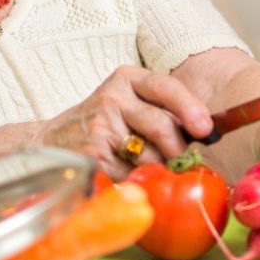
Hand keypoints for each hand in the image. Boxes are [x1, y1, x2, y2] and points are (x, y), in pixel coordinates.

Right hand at [43, 66, 212, 177]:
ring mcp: (100, 127)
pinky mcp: (93, 156)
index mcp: (126, 79)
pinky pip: (131, 174)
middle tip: (181, 160)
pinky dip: (138, 181)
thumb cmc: (104, 122)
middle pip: (160, 125)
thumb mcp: (129, 102)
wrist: (51, 140)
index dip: (190, 107)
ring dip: (157, 167)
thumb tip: (208, 131)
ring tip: (146, 165)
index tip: (206, 128)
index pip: (165, 87)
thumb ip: (163, 109)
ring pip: (148, 155)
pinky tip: (128, 174)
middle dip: (178, 148)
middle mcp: (111, 98)